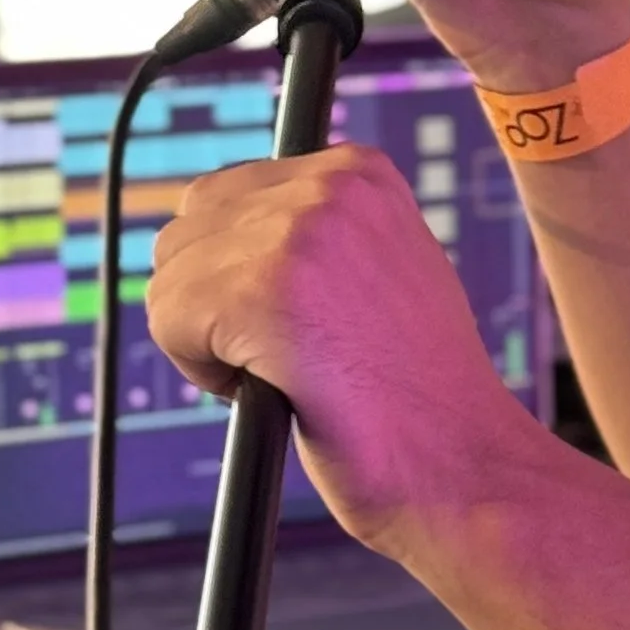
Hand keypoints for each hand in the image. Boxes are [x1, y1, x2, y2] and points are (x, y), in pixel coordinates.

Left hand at [145, 145, 525, 558]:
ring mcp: (295, 235)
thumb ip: (317, 234)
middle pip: (190, 227)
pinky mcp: (260, 294)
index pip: (229, 193)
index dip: (239, 269)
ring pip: (172, 277)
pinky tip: (268, 389)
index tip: (295, 320)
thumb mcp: (383, 267)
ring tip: (282, 374)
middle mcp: (328, 186)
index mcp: (360, 171)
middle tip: (281, 355)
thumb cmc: (417, 387)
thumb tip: (227, 230)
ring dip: (206, 337)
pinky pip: (168, 319)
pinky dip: (200, 370)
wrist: (460, 458)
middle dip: (213, 298)